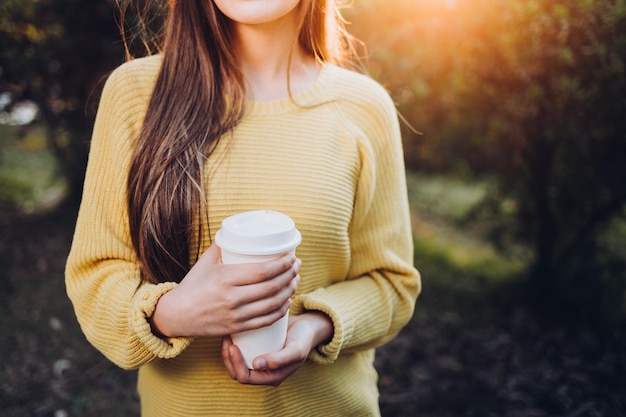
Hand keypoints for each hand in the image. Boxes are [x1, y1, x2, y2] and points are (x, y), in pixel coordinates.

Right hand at [150, 244, 300, 337]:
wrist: (176, 315)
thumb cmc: (192, 285)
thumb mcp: (206, 262)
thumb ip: (223, 246)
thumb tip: (241, 232)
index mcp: (225, 278)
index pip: (263, 271)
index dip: (283, 265)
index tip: (292, 257)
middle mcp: (232, 298)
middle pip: (272, 287)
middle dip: (290, 275)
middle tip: (297, 266)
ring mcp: (235, 315)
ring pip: (272, 304)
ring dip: (289, 291)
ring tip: (295, 281)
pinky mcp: (236, 328)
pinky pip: (265, 320)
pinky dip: (280, 311)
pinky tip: (286, 302)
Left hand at [221, 312, 332, 385]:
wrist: (308, 326)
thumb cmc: (303, 339)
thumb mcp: (295, 350)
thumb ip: (279, 360)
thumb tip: (257, 365)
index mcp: (271, 377)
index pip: (245, 378)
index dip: (235, 365)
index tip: (233, 347)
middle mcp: (263, 372)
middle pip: (237, 372)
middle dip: (228, 359)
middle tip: (227, 340)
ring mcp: (260, 361)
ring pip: (236, 363)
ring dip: (228, 353)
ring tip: (227, 336)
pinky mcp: (258, 350)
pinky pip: (241, 352)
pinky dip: (234, 344)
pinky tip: (232, 332)